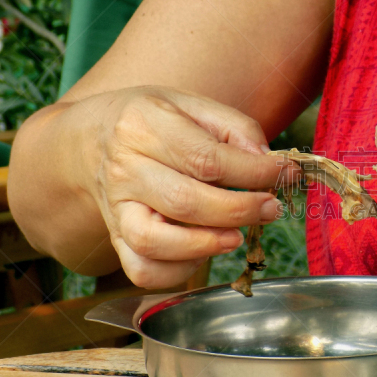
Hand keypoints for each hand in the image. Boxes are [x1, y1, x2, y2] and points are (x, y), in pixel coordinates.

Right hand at [76, 87, 297, 287]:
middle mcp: (123, 168)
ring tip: (237, 236)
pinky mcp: (116, 238)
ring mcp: (115, 208)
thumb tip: (268, 163)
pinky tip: (205, 250)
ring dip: (207, 245)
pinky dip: (178, 270)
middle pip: (185, 201)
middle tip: (270, 209)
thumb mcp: (193, 105)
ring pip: (155, 242)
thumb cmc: (156, 122)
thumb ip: (236, 128)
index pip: (206, 158)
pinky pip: (142, 269)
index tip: (284, 175)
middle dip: (240, 210)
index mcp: (143, 125)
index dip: (253, 173)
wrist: (92, 139)